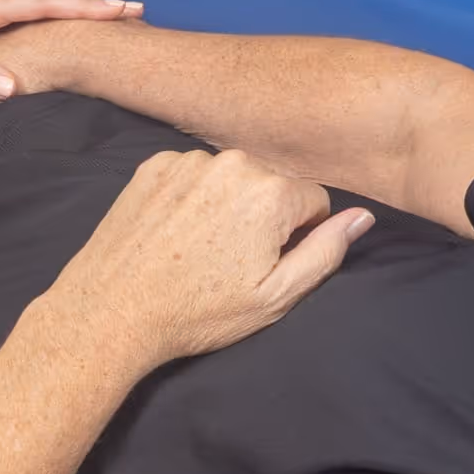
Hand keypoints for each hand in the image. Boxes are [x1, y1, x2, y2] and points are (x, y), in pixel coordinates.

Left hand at [50, 148, 372, 374]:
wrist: (111, 312)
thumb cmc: (196, 312)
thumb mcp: (275, 296)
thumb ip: (326, 251)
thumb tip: (363, 218)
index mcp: (272, 192)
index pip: (315, 201)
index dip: (299, 236)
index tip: (268, 262)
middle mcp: (234, 163)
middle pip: (274, 184)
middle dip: (264, 216)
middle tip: (230, 260)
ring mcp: (190, 160)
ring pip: (233, 177)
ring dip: (226, 204)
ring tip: (198, 249)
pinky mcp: (154, 165)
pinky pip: (193, 174)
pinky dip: (191, 198)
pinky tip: (174, 234)